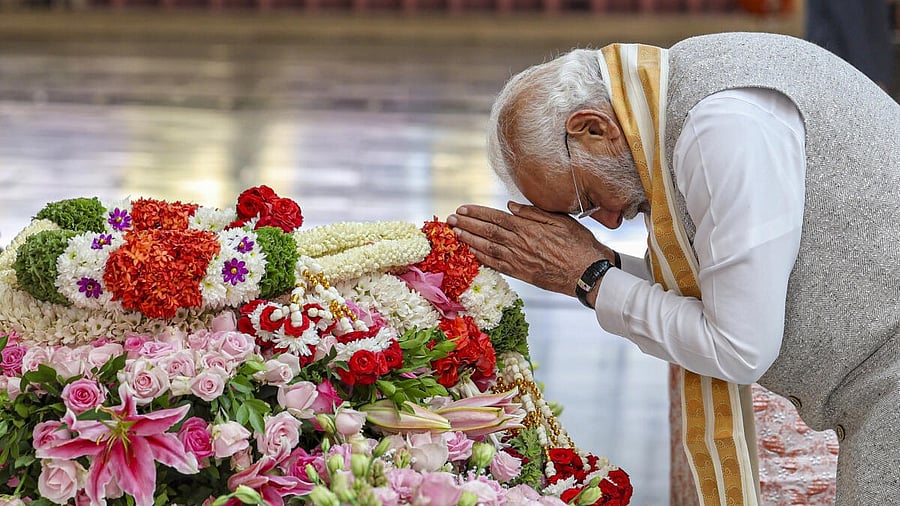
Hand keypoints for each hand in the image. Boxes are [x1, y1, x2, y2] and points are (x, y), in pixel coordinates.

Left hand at [447, 201, 615, 296]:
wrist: (588, 273)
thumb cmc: (579, 244)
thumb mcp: (560, 220)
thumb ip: (533, 213)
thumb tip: (511, 206)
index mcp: (529, 228)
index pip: (496, 218)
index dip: (477, 213)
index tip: (462, 209)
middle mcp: (520, 244)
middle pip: (487, 232)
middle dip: (467, 224)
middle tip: (450, 220)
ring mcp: (519, 260)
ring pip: (488, 248)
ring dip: (469, 240)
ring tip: (455, 234)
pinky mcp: (521, 274)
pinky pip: (496, 265)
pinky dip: (482, 259)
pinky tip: (471, 254)